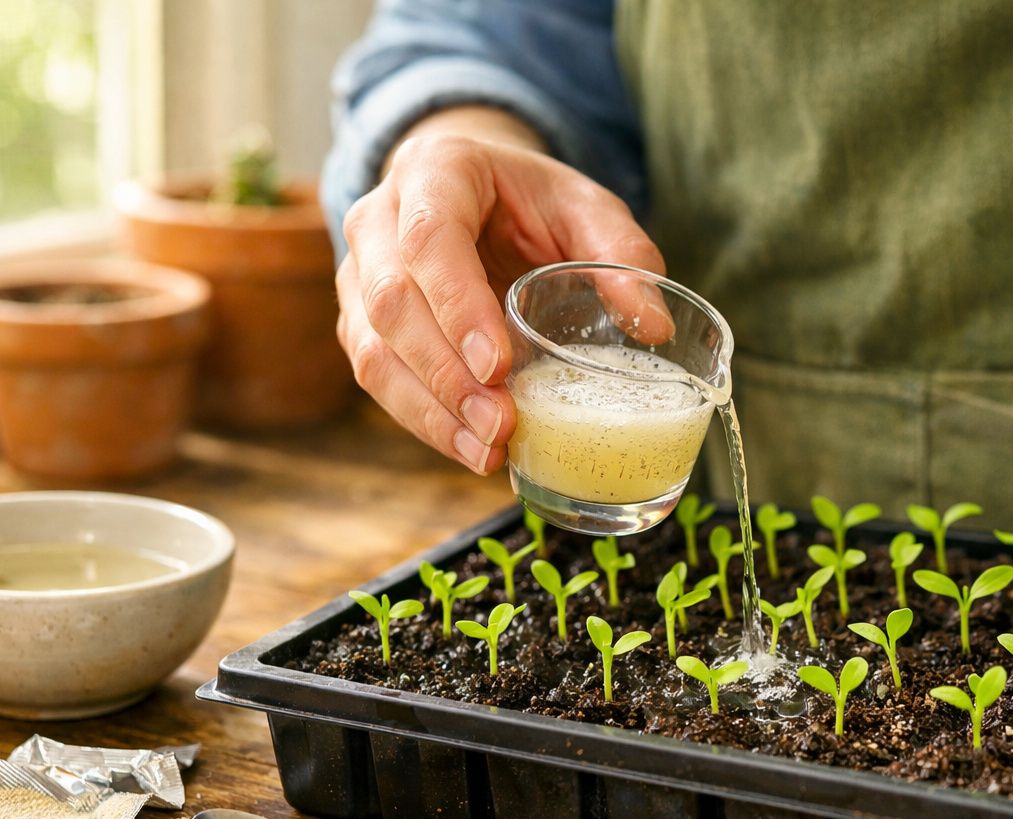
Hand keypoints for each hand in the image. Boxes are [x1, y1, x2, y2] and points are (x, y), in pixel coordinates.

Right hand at [337, 112, 665, 473]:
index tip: (497, 366)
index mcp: (433, 172)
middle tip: (501, 424)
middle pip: (392, 304)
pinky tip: (472, 450)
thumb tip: (653, 326)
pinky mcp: (360, 323)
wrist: (475, 194)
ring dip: (430, 410)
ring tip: (488, 451)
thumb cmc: (531, 201)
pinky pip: (377, 378)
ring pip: (374, 350)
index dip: (458, 306)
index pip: (429, 239)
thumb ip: (623, 255)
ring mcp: (359, 275)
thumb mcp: (586, 207)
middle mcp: (377, 219)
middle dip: (446, 375)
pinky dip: (424, 421)